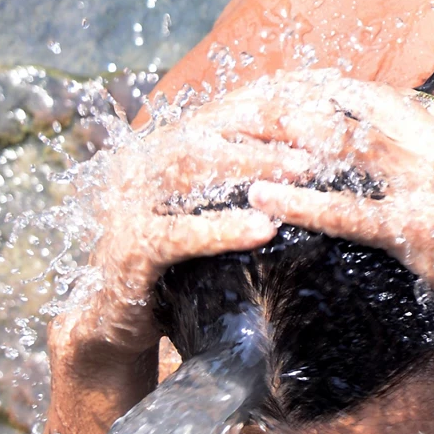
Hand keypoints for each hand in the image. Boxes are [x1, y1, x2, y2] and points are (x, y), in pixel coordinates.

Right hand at [51, 119, 310, 371]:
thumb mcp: (205, 215)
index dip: (268, 113)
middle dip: (266, 134)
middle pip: (205, 135)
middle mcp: (137, 167)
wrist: (111, 319)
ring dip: (251, 169)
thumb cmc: (175, 263)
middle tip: (321, 145)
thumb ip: (237, 186)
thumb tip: (308, 162)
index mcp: (158, 150)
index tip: (320, 118)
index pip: (216, 117)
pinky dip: (221, 230)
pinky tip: (263, 230)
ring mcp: (126, 207)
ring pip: (188, 172)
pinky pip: (177, 234)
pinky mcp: (127, 251)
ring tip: (303, 178)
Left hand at [198, 71, 433, 358]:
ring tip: (235, 141)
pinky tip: (260, 200)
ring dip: (283, 143)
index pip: (380, 95)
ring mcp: (433, 183)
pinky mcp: (420, 230)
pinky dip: (297, 202)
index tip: (289, 97)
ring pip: (341, 148)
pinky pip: (346, 210)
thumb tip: (424, 146)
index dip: (329, 95)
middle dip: (293, 104)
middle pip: (351, 108)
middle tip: (245, 107)